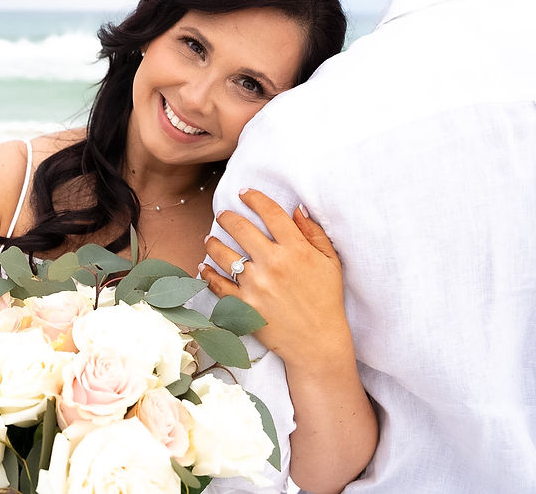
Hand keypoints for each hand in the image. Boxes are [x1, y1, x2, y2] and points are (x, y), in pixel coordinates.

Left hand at [199, 189, 351, 371]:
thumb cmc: (326, 299)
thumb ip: (313, 233)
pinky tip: (204, 266)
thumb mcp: (330, 262)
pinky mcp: (243, 305)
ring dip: (212, 243)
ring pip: (222, 254)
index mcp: (296, 250)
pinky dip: (207, 273)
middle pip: (241, 228)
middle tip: (223, 215)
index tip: (245, 193)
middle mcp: (273, 264)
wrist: (317, 342)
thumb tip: (296, 207)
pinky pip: (217, 283)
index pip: (271, 213)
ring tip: (210, 239)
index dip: (254, 198)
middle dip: (228, 217)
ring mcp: (255, 285)